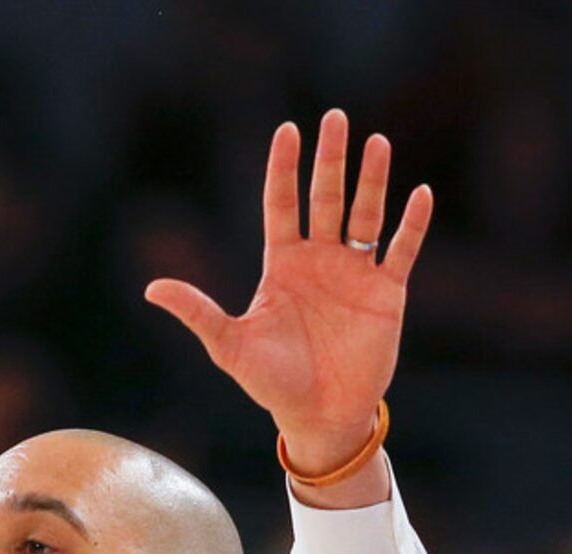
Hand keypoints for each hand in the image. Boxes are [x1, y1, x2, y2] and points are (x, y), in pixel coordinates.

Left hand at [145, 111, 432, 477]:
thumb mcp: (229, 346)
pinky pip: (402, 249)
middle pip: (325, 199)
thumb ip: (198, 312)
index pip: (282, 205)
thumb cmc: (272, 384)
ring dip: (372, 180)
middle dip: (330, 160)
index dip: (284, 170)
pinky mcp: (386, 293)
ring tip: (376, 142)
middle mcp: (319, 261)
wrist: (318, 417)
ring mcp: (355, 274)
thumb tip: (150, 289)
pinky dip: (412, 224)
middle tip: (335, 118)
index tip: (288, 130)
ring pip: (365, 215)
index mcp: (282, 267)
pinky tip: (420, 193)